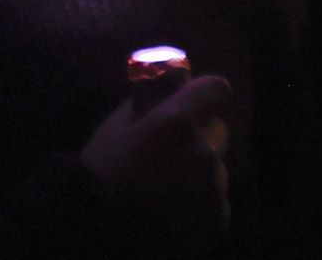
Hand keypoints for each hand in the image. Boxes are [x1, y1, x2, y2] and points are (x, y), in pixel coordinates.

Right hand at [79, 75, 232, 251]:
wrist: (103, 233)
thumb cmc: (102, 174)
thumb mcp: (115, 128)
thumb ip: (147, 105)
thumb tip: (166, 90)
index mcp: (176, 122)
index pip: (216, 89)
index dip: (203, 95)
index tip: (190, 103)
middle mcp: (204, 151)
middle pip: (218, 130)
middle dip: (199, 136)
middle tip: (170, 154)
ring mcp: (214, 188)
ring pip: (215, 168)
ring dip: (198, 172)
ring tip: (165, 190)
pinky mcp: (219, 218)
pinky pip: (215, 199)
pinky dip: (200, 202)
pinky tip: (172, 212)